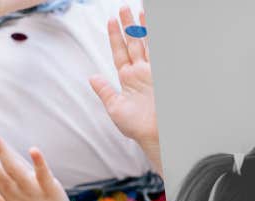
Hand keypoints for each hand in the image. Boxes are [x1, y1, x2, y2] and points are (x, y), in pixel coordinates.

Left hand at [89, 8, 157, 147]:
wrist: (157, 134)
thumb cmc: (136, 126)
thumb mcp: (115, 108)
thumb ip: (105, 91)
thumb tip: (92, 77)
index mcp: (127, 79)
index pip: (120, 52)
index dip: (115, 36)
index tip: (110, 20)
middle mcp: (140, 72)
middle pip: (133, 43)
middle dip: (128, 26)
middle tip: (123, 8)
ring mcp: (153, 72)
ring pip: (147, 44)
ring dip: (142, 28)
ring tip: (138, 10)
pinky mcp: (163, 74)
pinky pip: (159, 52)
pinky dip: (156, 39)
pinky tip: (153, 26)